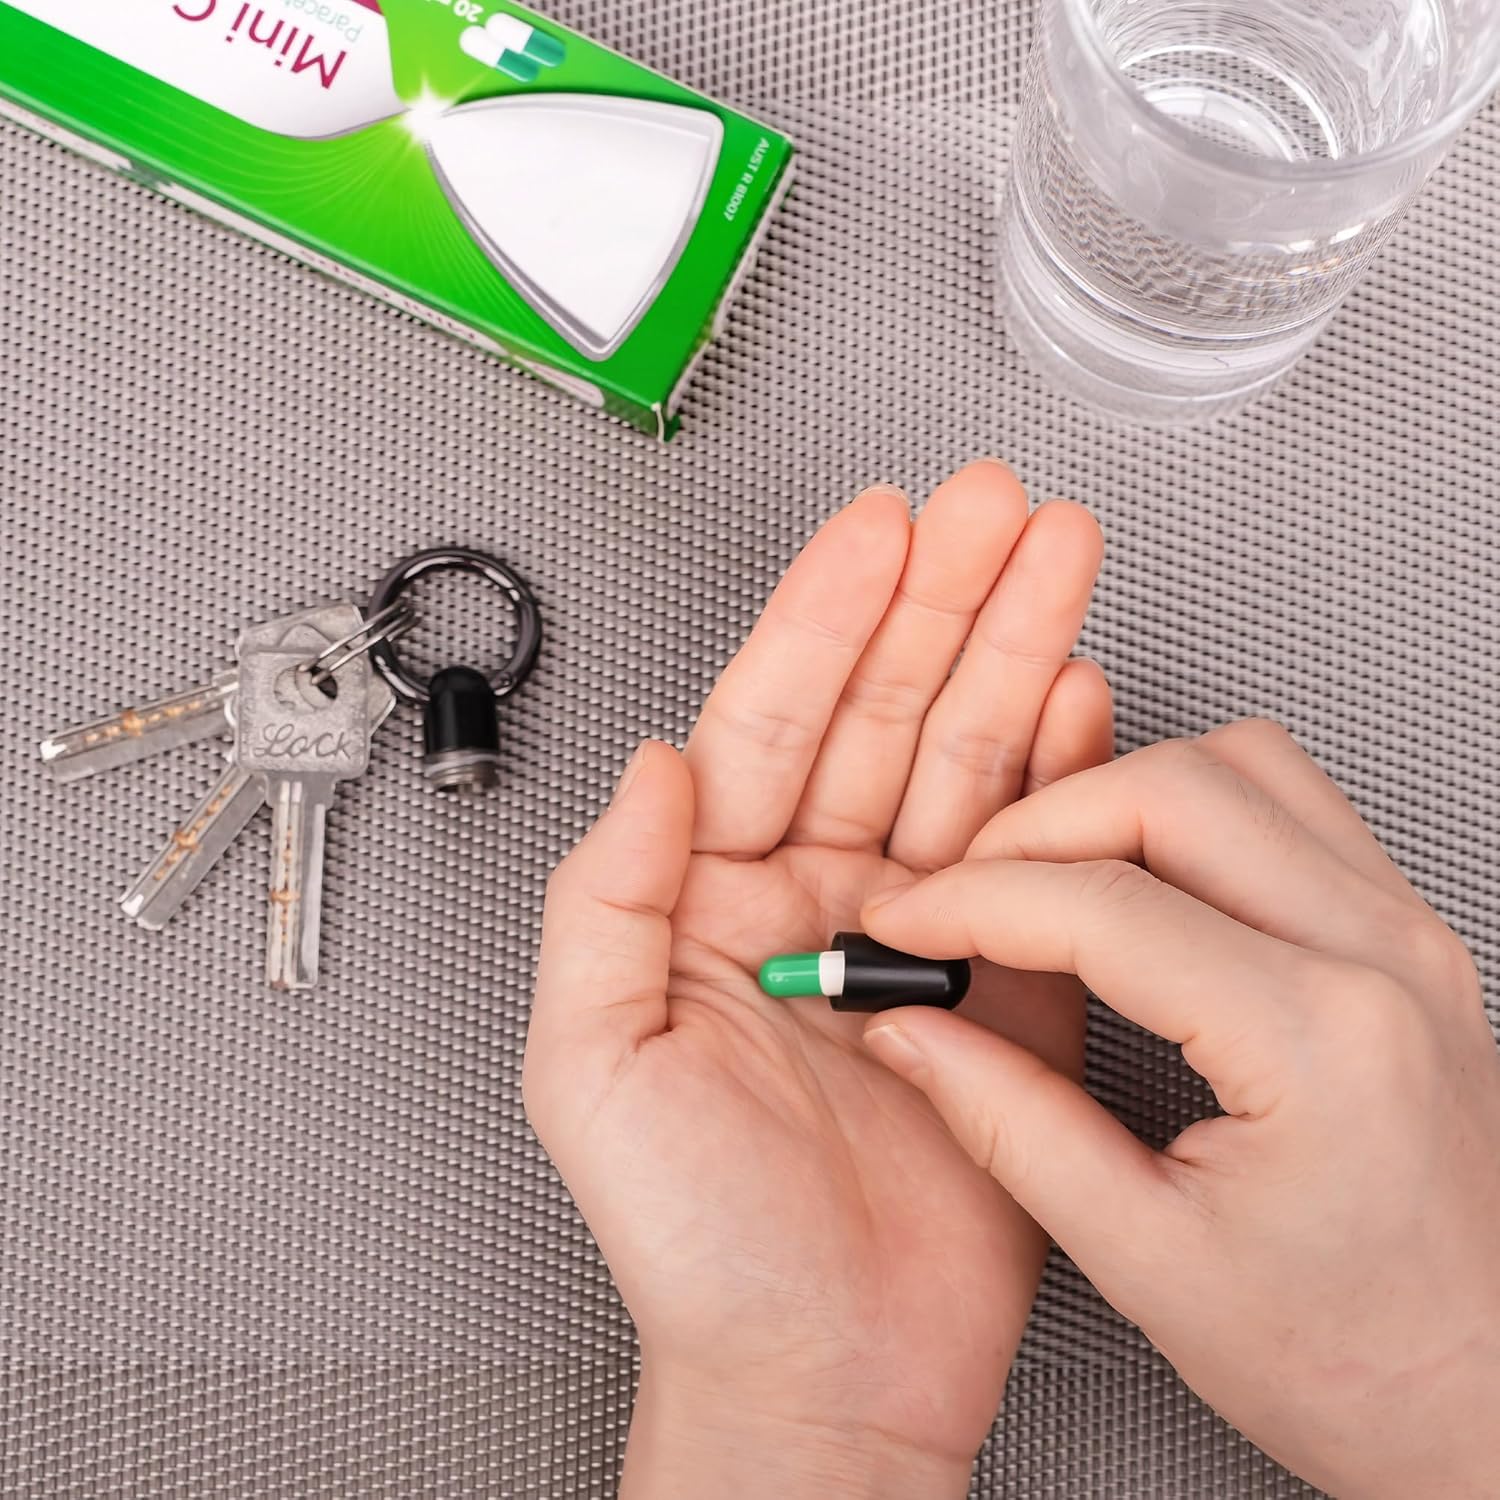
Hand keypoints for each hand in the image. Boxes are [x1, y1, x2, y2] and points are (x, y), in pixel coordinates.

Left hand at [525, 462, 1109, 1498]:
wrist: (821, 1372)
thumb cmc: (697, 1241)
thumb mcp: (591, 1064)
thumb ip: (605, 897)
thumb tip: (651, 763)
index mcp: (713, 897)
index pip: (773, 719)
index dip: (826, 614)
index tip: (876, 528)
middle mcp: (812, 896)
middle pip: (884, 713)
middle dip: (941, 599)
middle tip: (993, 504)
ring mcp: (912, 930)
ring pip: (967, 760)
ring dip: (1013, 653)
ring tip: (1056, 558)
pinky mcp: (999, 983)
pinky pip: (1035, 853)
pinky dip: (1063, 767)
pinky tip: (1078, 691)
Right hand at [859, 722, 1499, 1499]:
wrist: (1496, 1397)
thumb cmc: (1357, 1358)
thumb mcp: (1148, 1259)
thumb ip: (1009, 1124)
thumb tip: (912, 1033)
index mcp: (1317, 1042)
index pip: (1102, 905)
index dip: (971, 900)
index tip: (903, 925)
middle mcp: (1379, 957)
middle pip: (1172, 790)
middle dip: (1036, 826)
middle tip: (962, 892)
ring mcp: (1406, 934)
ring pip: (1240, 765)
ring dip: (1119, 796)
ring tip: (1042, 873)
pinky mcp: (1407, 936)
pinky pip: (1290, 802)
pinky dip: (1189, 808)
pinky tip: (1136, 876)